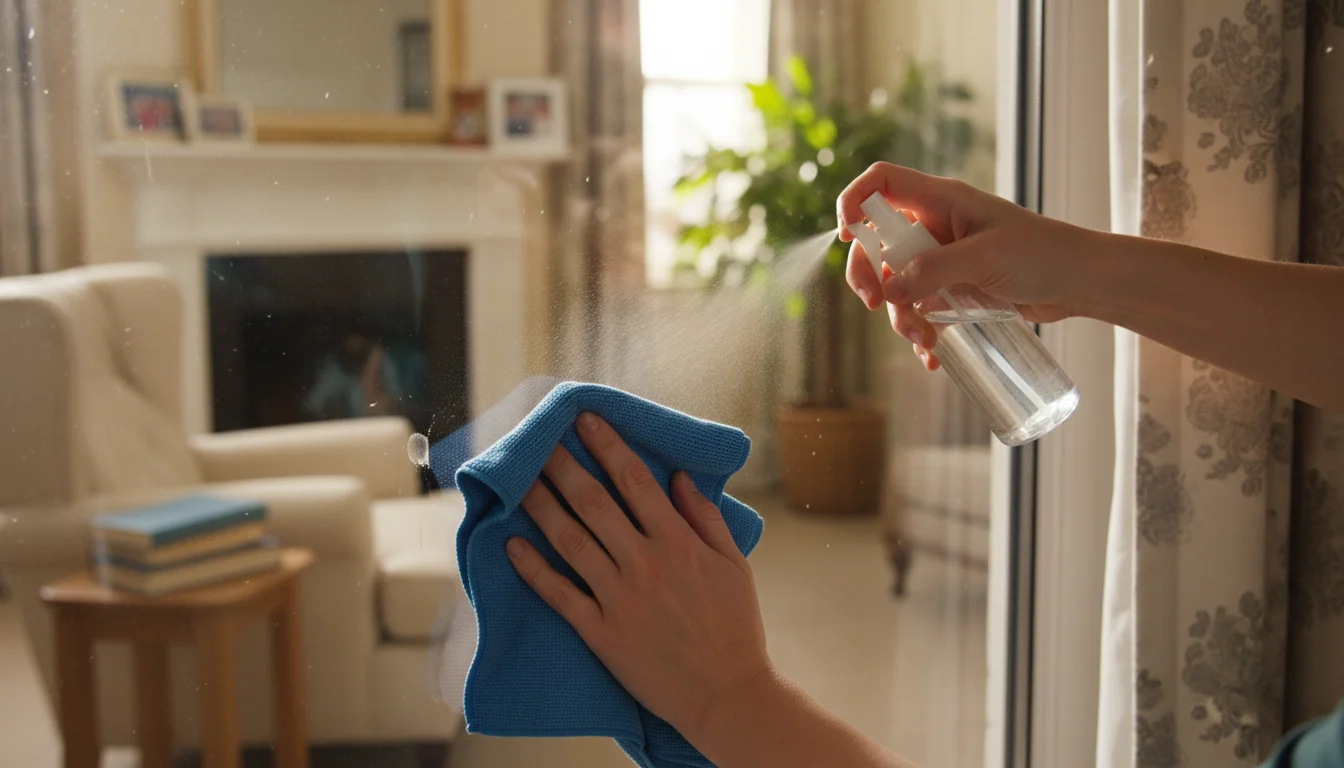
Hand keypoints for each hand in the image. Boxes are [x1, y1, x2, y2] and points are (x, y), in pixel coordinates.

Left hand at [506, 412, 773, 744]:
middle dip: (563, 466)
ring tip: (520, 481)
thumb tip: (678, 477)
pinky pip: (559, 594)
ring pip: (569, 540)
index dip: (607, 446)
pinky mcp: (601, 632)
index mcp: (679, 542)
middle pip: (593, 502)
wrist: (726, 695)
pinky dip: (533, 569)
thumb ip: (705, 517)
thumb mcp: (734, 565)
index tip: (586, 421)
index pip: (635, 481)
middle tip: (540, 441)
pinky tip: (512, 545)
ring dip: (541, 506)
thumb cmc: (735, 628)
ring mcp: (619, 597)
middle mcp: (645, 563)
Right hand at [837, 163, 1099, 368]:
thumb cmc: (1043, 254)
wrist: (1081, 283)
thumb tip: (890, 291)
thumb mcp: (985, 258)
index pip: (881, 183)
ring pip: (895, 283)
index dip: (855, 202)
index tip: (847, 236)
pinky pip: (919, 307)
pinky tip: (932, 356)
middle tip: (875, 304)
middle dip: (869, 276)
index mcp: (940, 200)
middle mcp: (934, 225)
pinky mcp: (952, 287)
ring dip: (900, 315)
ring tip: (924, 341)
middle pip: (876, 241)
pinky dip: (919, 331)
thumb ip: (934, 270)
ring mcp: (942, 258)